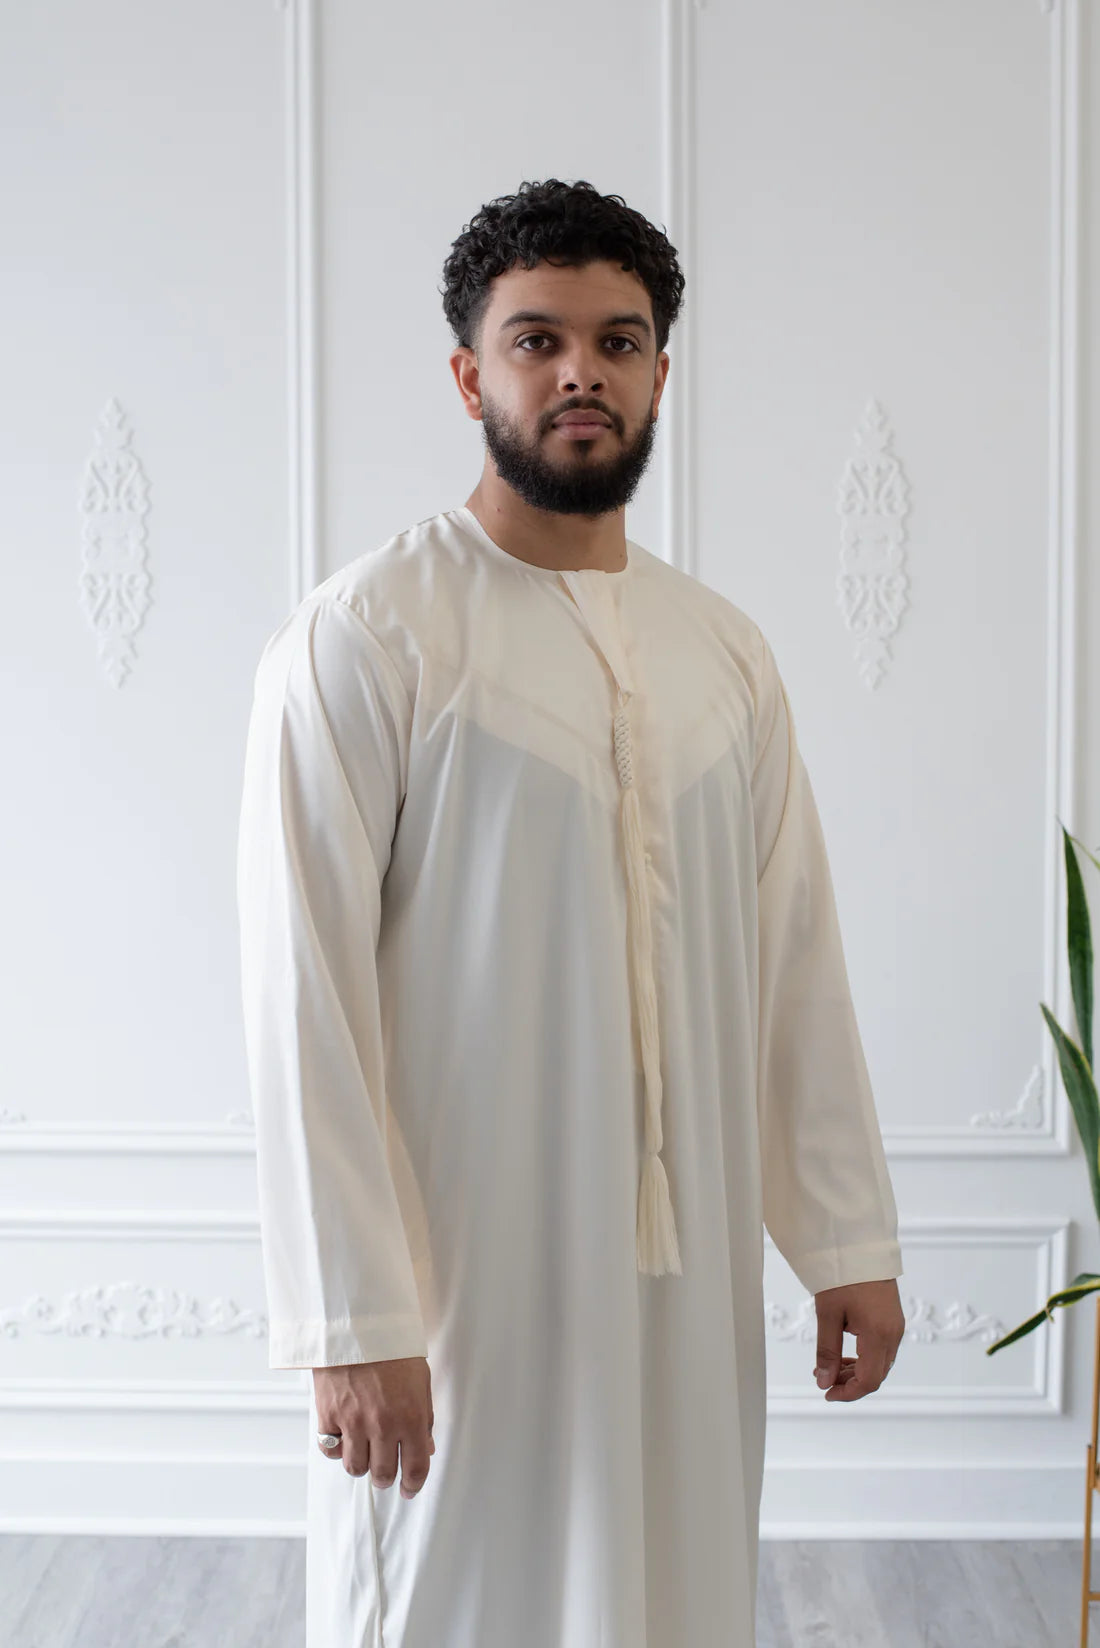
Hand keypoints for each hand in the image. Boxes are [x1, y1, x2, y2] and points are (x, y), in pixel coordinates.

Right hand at [313, 1355, 434, 1497]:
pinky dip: (336, 1449)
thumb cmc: (393, 1350)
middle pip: (382, 1474)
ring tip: (364, 1452)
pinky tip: (343, 1438)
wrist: (358, 1326)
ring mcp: (354, 1423)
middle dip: (386, 1477)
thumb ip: (424, 1419)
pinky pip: (330, 1449)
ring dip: (361, 1464)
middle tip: (385, 1471)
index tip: (409, 1490)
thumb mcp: (420, 1382)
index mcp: (411, 1418)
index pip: (416, 1468)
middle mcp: (383, 1426)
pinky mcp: (329, 1416)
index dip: (413, 1485)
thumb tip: (425, 1448)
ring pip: (355, 1468)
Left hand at [813, 1278, 903, 1401]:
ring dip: (858, 1371)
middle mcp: (894, 1334)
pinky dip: (865, 1358)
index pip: (869, 1380)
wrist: (859, 1245)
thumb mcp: (828, 1314)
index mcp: (879, 1334)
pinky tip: (846, 1354)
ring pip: (881, 1363)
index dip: (848, 1393)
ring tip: (831, 1367)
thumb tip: (824, 1382)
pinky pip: (883, 1349)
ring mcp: (896, 1326)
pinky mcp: (893, 1319)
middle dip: (851, 1384)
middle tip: (825, 1380)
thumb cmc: (842, 1275)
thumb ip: (827, 1351)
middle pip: (877, 1375)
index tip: (827, 1393)